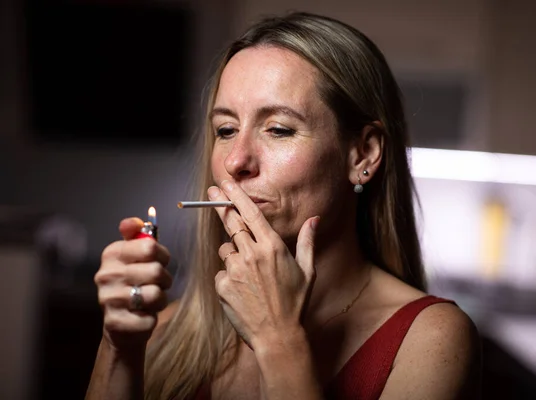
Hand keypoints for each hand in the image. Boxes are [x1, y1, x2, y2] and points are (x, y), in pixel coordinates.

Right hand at [94, 217, 171, 350]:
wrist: (121, 324)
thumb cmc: (134, 284)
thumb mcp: (135, 256)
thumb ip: (138, 235)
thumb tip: (133, 221)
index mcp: (112, 253)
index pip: (150, 247)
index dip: (163, 255)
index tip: (159, 262)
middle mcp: (106, 274)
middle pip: (156, 271)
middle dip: (164, 280)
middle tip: (156, 284)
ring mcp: (108, 299)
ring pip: (155, 295)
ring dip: (160, 300)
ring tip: (150, 301)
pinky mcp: (115, 323)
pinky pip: (150, 319)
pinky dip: (151, 319)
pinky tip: (141, 316)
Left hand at [209, 180, 318, 349]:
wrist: (278, 335)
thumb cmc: (295, 302)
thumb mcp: (307, 270)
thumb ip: (307, 241)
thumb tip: (314, 219)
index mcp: (272, 247)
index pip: (251, 213)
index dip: (236, 195)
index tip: (226, 183)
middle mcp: (252, 254)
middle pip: (232, 222)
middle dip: (221, 205)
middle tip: (212, 193)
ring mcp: (235, 269)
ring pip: (226, 250)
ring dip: (233, 254)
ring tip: (249, 274)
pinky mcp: (223, 285)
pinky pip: (221, 271)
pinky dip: (229, 276)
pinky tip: (243, 290)